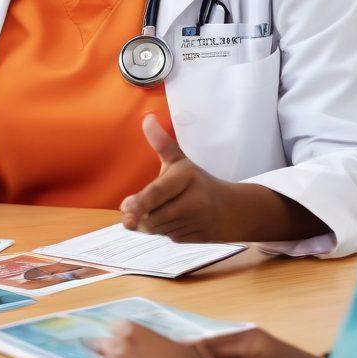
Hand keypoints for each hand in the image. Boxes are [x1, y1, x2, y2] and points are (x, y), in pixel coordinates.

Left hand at [120, 115, 241, 242]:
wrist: (231, 209)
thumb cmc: (196, 182)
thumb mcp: (180, 160)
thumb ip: (162, 143)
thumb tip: (147, 118)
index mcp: (186, 177)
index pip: (158, 192)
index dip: (140, 202)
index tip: (124, 209)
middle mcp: (193, 201)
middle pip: (153, 214)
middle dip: (142, 214)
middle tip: (139, 208)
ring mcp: (194, 222)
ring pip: (158, 228)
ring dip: (152, 223)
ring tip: (165, 209)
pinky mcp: (193, 238)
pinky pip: (167, 237)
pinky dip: (164, 231)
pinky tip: (176, 221)